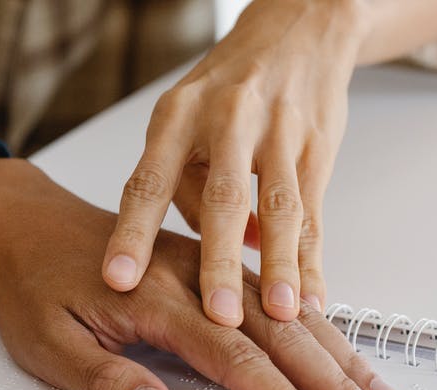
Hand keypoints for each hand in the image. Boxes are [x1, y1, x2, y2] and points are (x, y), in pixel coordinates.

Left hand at [0, 158, 399, 389]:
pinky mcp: (208, 259)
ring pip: (285, 309)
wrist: (22, 222)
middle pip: (279, 330)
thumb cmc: (31, 286)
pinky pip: (272, 290)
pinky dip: (314, 320)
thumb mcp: (45, 344)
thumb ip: (103, 380)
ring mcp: (205, 262)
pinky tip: (342, 346)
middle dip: (333, 380)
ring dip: (336, 352)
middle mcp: (193, 274)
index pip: (234, 356)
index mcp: (156, 297)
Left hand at [103, 0, 370, 325]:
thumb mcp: (184, 121)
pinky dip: (312, 259)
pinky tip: (310, 297)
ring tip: (280, 315)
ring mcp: (278, 131)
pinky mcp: (319, 145)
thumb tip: (215, 257)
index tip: (117, 279)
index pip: (146, 181)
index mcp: (176, 115)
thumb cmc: (226, 88)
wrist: (299, 27)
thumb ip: (186, 191)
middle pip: (220, 198)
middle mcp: (226, 119)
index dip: (132, 233)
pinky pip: (314, 212)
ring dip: (281, 265)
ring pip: (279, 206)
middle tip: (215, 315)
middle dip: (218, 262)